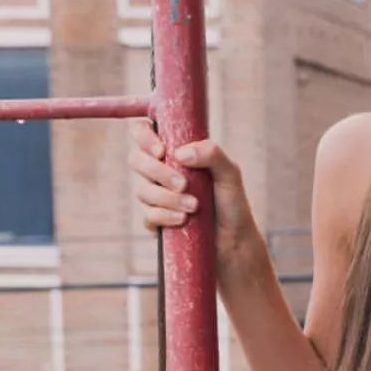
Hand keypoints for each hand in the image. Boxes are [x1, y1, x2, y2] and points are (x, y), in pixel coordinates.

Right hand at [127, 119, 256, 265]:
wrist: (235, 239)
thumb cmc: (231, 202)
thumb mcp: (230, 173)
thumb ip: (212, 154)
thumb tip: (181, 153)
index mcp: (174, 153)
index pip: (143, 131)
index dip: (144, 136)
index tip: (162, 151)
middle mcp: (159, 171)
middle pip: (135, 159)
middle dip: (157, 171)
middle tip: (184, 184)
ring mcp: (155, 196)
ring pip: (143, 190)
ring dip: (168, 198)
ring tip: (195, 206)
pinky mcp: (155, 221)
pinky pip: (147, 215)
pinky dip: (165, 216)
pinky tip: (183, 220)